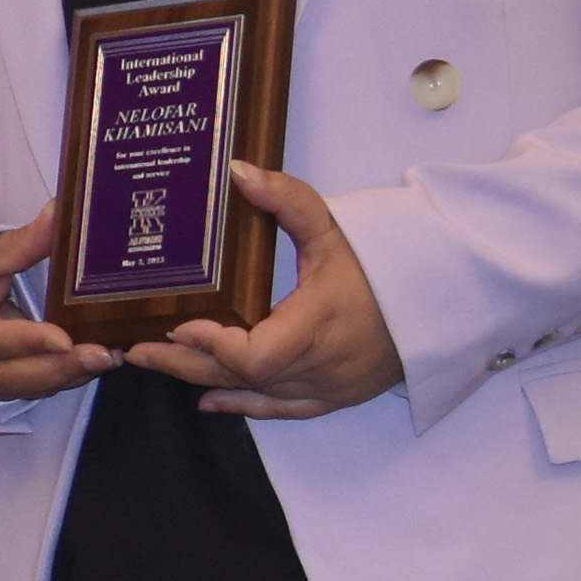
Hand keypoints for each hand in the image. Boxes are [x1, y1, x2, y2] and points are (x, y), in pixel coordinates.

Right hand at [0, 200, 117, 401]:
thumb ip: (26, 243)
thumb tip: (61, 209)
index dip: (29, 341)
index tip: (63, 339)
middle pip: (18, 374)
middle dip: (63, 366)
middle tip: (105, 353)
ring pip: (33, 387)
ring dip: (73, 375)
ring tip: (112, 356)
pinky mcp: (3, 391)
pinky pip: (39, 389)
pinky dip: (68, 377)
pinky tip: (98, 363)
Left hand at [132, 162, 401, 419]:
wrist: (447, 300)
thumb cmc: (389, 263)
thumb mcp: (337, 228)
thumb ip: (287, 199)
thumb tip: (237, 171)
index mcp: (319, 324)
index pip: (257, 356)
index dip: (215, 346)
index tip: (178, 323)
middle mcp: (321, 365)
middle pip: (242, 376)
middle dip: (185, 362)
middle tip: (134, 348)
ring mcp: (329, 386)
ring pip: (256, 393)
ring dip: (205, 379)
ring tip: (156, 362)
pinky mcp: (339, 396)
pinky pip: (284, 410)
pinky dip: (245, 406)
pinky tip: (208, 401)